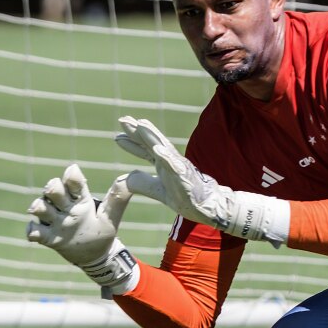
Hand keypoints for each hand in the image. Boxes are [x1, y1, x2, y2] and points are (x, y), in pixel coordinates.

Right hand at [26, 164, 139, 293]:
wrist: (95, 256)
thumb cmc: (102, 231)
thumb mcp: (111, 215)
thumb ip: (118, 198)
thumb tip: (133, 177)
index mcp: (81, 199)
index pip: (74, 182)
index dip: (72, 176)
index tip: (72, 170)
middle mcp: (66, 207)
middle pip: (54, 190)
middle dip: (52, 187)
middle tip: (53, 188)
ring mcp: (55, 221)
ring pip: (41, 207)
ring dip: (39, 206)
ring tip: (38, 207)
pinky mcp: (48, 237)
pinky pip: (35, 231)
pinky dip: (32, 230)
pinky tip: (34, 232)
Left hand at [115, 116, 289, 246]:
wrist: (209, 206)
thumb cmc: (186, 197)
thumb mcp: (159, 191)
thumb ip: (143, 183)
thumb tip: (124, 178)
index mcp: (163, 165)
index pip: (145, 151)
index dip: (132, 143)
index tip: (117, 136)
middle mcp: (171, 162)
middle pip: (153, 143)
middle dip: (139, 132)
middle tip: (124, 120)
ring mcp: (180, 167)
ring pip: (164, 148)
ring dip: (152, 136)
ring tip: (141, 125)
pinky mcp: (187, 177)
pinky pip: (176, 166)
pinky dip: (167, 157)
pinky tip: (158, 150)